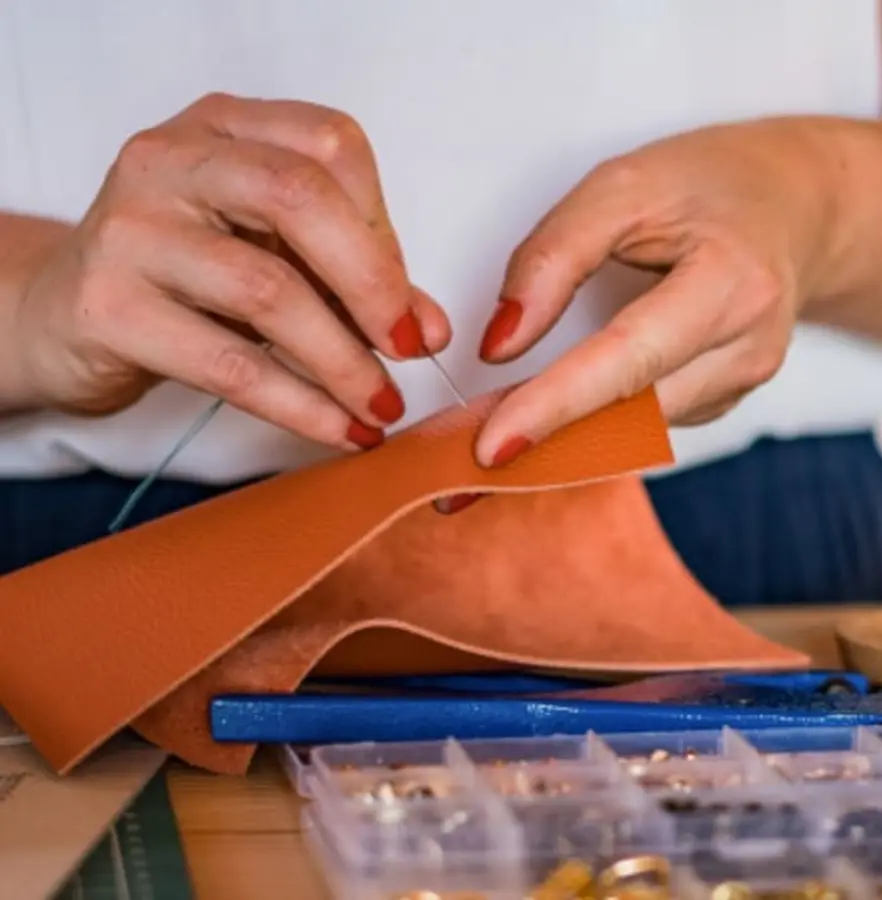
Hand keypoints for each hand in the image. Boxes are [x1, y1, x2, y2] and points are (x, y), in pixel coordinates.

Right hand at [14, 93, 449, 449]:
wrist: (61, 316)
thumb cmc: (185, 277)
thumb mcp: (271, 253)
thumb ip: (352, 276)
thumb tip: (430, 328)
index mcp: (225, 126)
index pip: (331, 147)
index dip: (384, 230)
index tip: (406, 301)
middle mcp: (171, 159)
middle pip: (300, 198)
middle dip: (373, 285)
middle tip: (408, 350)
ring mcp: (132, 228)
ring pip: (267, 290)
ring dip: (344, 361)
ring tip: (381, 404)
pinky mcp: (109, 307)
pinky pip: (230, 363)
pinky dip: (301, 404)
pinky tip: (340, 429)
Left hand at [471, 120, 831, 467]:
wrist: (794, 207)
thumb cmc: (709, 183)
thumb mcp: (622, 187)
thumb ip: (552, 258)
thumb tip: (500, 345)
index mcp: (731, 283)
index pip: (630, 358)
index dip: (557, 405)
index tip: (490, 444)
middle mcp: (748, 348)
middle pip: (631, 414)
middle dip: (542, 437)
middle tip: (452, 458)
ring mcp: (743, 383)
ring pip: (635, 431)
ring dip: (562, 436)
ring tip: (489, 430)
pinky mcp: (726, 400)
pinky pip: (646, 424)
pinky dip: (593, 423)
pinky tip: (553, 410)